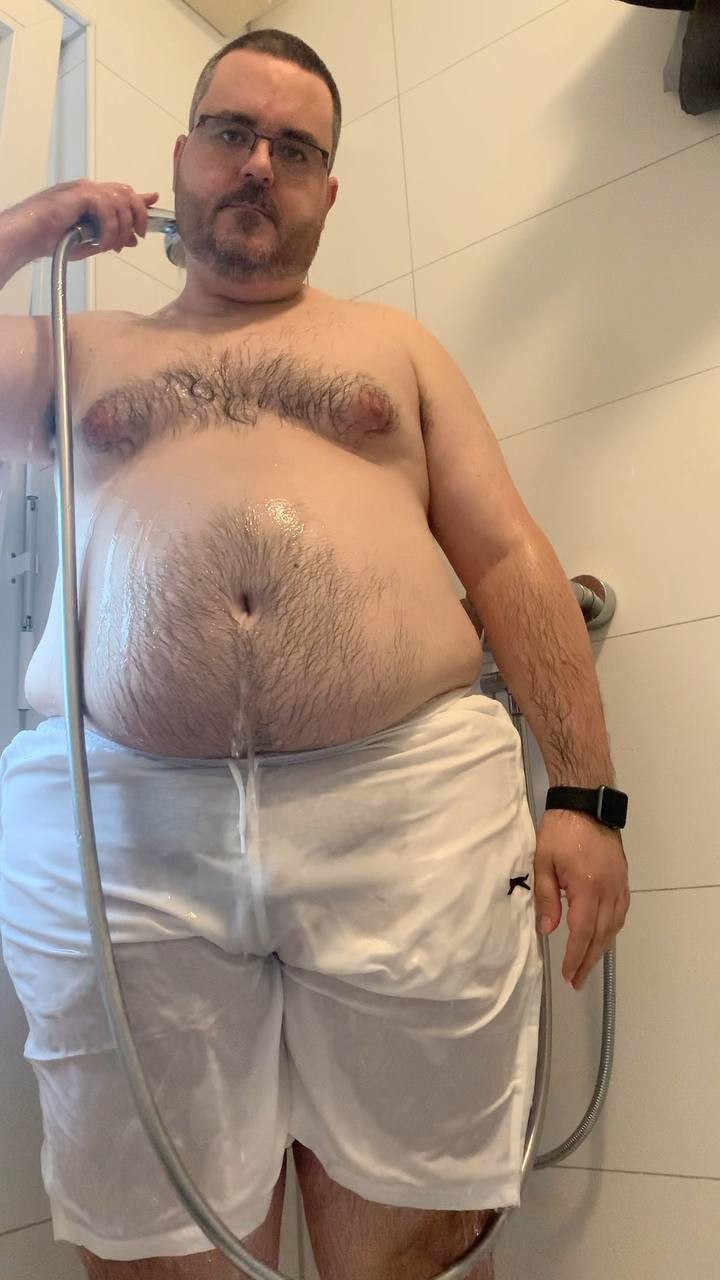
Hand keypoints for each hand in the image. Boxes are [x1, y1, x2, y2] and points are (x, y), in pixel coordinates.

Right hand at [4, 180, 159, 261]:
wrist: (29, 236)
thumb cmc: (52, 240)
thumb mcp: (90, 241)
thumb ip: (112, 236)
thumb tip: (133, 239)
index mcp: (91, 197)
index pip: (122, 193)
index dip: (141, 198)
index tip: (154, 200)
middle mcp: (90, 189)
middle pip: (128, 194)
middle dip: (137, 217)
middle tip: (135, 238)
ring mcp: (85, 189)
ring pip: (121, 203)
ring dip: (121, 229)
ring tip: (110, 246)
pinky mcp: (81, 194)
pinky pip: (108, 210)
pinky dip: (109, 229)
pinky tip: (100, 243)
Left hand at [533, 808, 629, 989]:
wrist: (586, 804)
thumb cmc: (561, 831)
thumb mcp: (543, 862)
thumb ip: (547, 898)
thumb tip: (548, 929)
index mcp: (587, 888)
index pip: (582, 932)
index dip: (575, 957)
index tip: (568, 975)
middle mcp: (608, 891)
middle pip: (601, 935)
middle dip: (588, 960)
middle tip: (577, 980)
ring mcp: (619, 885)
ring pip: (614, 926)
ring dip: (601, 948)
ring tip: (588, 964)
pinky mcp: (623, 880)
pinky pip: (620, 913)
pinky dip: (612, 929)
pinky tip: (603, 936)